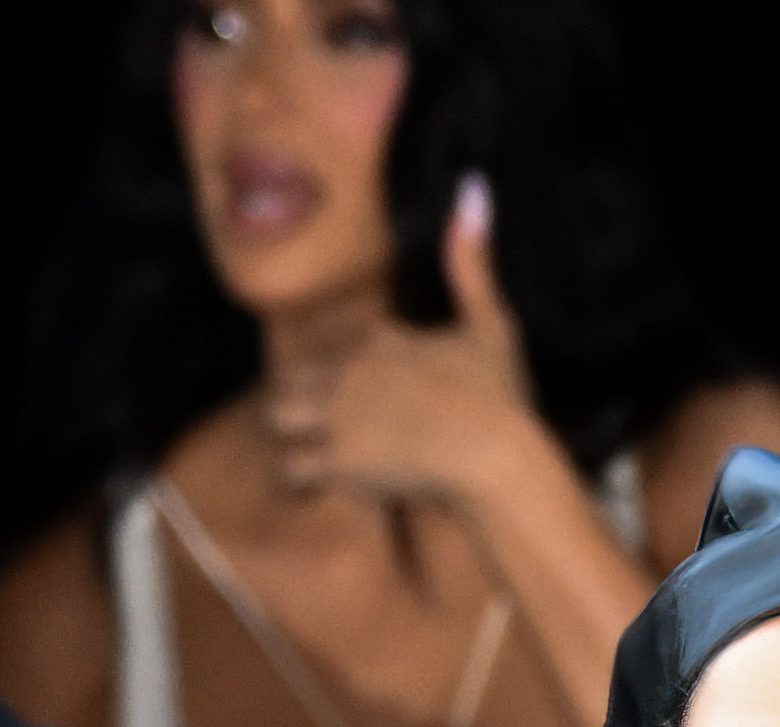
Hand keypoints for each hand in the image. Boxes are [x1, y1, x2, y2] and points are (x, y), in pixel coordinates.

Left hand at [261, 182, 552, 516]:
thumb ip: (472, 261)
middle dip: (295, 400)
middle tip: (307, 425)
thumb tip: (473, 187)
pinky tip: (311, 486)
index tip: (362, 400)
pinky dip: (296, 479)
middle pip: (293, 377)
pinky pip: (291, 468)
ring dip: (287, 435)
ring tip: (302, 454)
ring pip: (279, 417)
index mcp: (382, 339)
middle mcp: (351, 371)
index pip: (343, 351)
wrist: (494, 454)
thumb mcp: (491, 321)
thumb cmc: (499, 395)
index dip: (347, 377)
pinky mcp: (339, 461)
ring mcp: (341, 415)